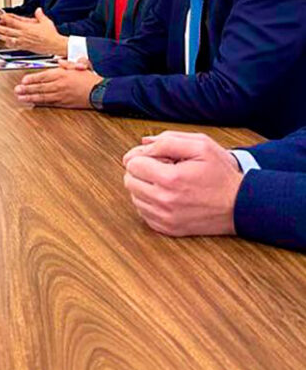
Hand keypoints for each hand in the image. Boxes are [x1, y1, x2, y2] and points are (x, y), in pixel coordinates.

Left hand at [0, 8, 67, 56]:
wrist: (54, 45)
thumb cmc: (51, 35)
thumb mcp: (46, 22)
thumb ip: (40, 15)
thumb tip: (38, 10)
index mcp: (26, 27)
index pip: (12, 21)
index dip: (5, 18)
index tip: (1, 16)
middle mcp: (23, 35)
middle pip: (7, 31)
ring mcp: (23, 42)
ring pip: (8, 39)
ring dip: (1, 36)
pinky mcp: (25, 47)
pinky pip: (14, 46)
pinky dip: (8, 44)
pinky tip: (6, 43)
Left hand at [14, 66, 101, 108]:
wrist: (100, 92)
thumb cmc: (90, 79)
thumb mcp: (80, 66)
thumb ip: (68, 64)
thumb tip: (61, 62)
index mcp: (62, 74)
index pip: (43, 76)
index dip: (32, 78)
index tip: (23, 80)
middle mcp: (59, 85)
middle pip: (39, 86)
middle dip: (26, 88)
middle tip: (17, 89)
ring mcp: (61, 95)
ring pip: (42, 96)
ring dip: (30, 96)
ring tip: (20, 97)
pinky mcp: (64, 103)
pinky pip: (49, 103)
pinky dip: (40, 103)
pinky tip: (33, 102)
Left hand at [122, 131, 241, 236]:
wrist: (240, 206)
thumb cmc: (221, 174)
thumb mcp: (201, 146)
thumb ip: (168, 141)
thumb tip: (143, 143)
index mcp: (170, 179)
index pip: (132, 164)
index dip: (144, 156)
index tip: (159, 158)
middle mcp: (164, 201)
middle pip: (129, 180)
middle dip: (142, 171)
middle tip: (163, 168)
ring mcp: (164, 218)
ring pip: (134, 197)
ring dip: (145, 187)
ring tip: (168, 183)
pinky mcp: (167, 229)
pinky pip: (143, 212)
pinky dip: (150, 203)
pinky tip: (168, 196)